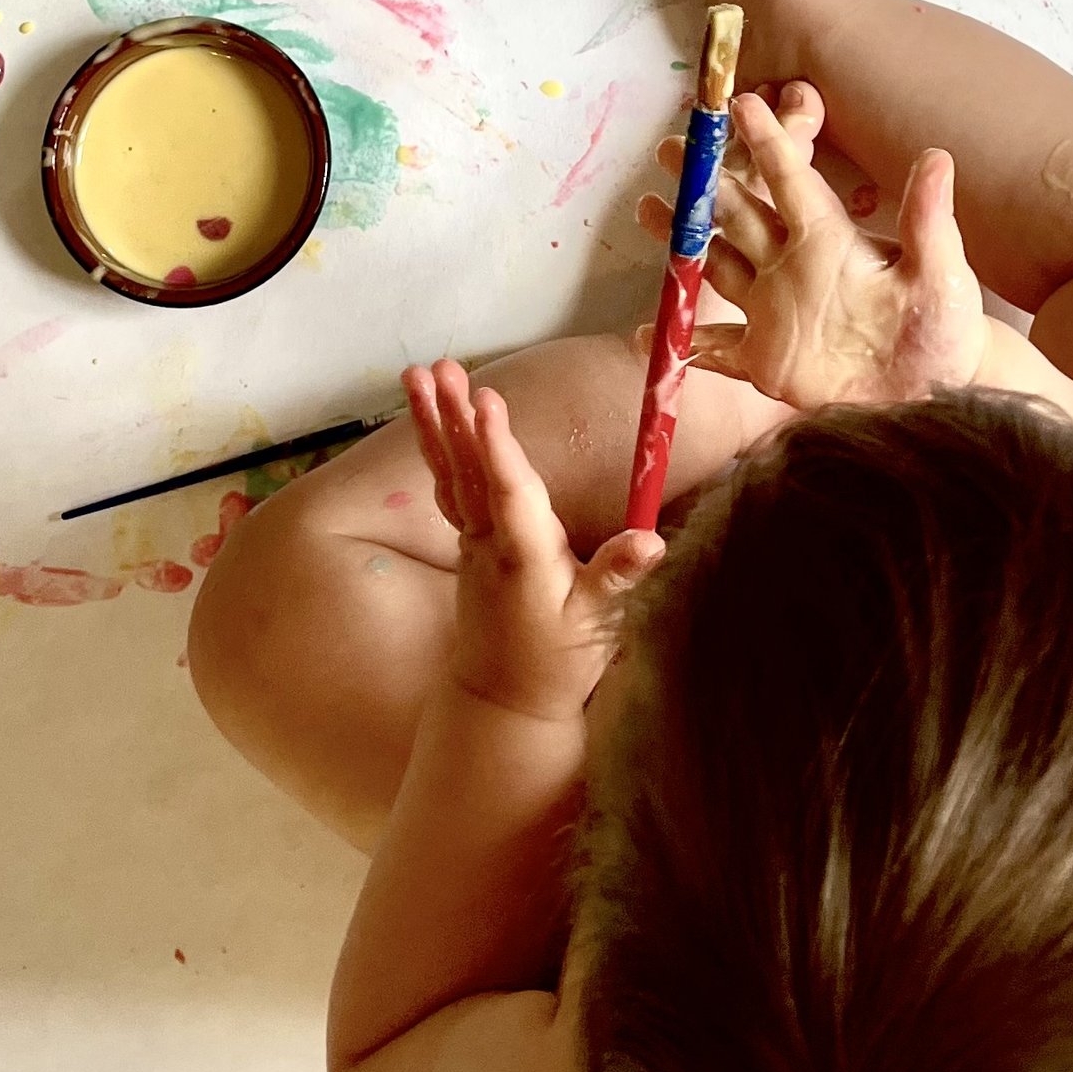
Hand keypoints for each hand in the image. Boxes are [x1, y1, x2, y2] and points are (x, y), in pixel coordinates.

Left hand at [403, 359, 663, 725]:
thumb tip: (651, 541)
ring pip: (450, 473)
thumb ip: (616, 577)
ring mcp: (472, 542)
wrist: (501, 703)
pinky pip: (448, 486)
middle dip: (455, 417)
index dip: (497, 443)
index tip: (486, 399)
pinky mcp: (468, 544)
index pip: (509, 490)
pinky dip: (439, 449)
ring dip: (437, 422)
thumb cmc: (554, 662)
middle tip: (442, 368)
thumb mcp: (594, 623)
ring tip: (421, 374)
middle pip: (469, 470)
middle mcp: (489, 543)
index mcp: (523, 556)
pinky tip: (432, 420)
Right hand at [637, 83, 986, 413]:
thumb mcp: (940, 271)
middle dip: (703, 181)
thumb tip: (938, 157)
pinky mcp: (766, 360)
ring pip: (715, 266)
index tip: (739, 104)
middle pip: (737, 213)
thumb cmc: (943, 326)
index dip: (766, 140)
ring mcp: (773, 311)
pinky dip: (684, 344)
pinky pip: (715, 349)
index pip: (790, 178)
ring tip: (648, 210)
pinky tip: (654, 334)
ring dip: (682, 242)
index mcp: (829, 238)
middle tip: (671, 148)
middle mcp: (792, 266)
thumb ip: (928, 219)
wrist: (935, 392)